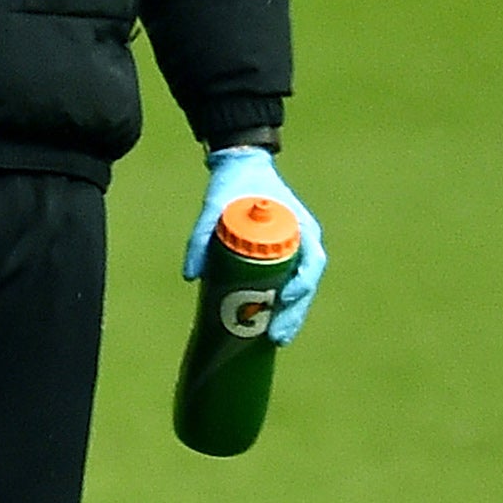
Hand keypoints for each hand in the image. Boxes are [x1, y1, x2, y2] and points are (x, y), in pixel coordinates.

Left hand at [183, 146, 326, 344]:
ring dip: (290, 313)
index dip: (301, 285)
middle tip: (277, 337)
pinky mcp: (284, 251)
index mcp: (300, 226)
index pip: (312, 262)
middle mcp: (304, 239)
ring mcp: (296, 246)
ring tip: (276, 338)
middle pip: (306, 282)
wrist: (240, 164)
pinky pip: (288, 280)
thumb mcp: (215, 206)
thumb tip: (191, 276)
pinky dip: (282, 302)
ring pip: (299, 286)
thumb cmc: (234, 184)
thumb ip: (200, 237)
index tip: (284, 300)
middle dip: (294, 313)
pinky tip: (272, 321)